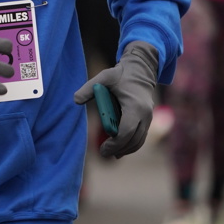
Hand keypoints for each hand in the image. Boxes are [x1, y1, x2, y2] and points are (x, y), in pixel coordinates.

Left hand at [73, 41, 158, 157]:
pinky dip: (131, 145)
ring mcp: (148, 118)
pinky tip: (120, 149)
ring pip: (138, 141)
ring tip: (110, 153)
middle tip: (103, 153)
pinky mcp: (148, 120)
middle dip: (118, 149)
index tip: (102, 149)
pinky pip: (141, 137)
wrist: (141, 71)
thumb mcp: (103, 77)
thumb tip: (75, 100)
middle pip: (133, 140)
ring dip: (125, 149)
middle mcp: (144, 114)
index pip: (126, 131)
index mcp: (134, 106)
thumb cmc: (121, 75)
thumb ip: (89, 88)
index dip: (114, 144)